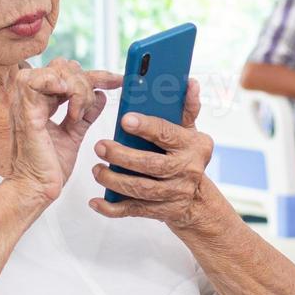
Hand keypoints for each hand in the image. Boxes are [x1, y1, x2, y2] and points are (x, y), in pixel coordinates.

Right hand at [4, 59, 119, 206]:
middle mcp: (32, 99)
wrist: (37, 188)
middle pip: (64, 67)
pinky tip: (66, 95)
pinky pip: (36, 81)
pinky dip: (55, 84)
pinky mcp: (25, 111)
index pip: (68, 75)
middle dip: (88, 80)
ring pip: (57, 71)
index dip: (96, 75)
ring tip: (78, 115)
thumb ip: (86, 115)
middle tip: (92, 105)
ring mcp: (26, 103)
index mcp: (42, 103)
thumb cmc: (49, 168)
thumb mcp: (74, 135)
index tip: (117, 80)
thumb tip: (101, 95)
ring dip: (76, 89)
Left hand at [88, 78, 225, 231]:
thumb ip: (187, 107)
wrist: (198, 200)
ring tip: (97, 169)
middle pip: (152, 164)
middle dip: (123, 156)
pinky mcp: (161, 211)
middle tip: (100, 146)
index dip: (147, 127)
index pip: (168, 134)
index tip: (125, 119)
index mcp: (193, 146)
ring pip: (141, 189)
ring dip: (115, 180)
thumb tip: (190, 82)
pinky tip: (96, 201)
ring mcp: (174, 194)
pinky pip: (134, 210)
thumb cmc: (187, 156)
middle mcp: (187, 170)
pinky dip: (113, 208)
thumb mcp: (190, 131)